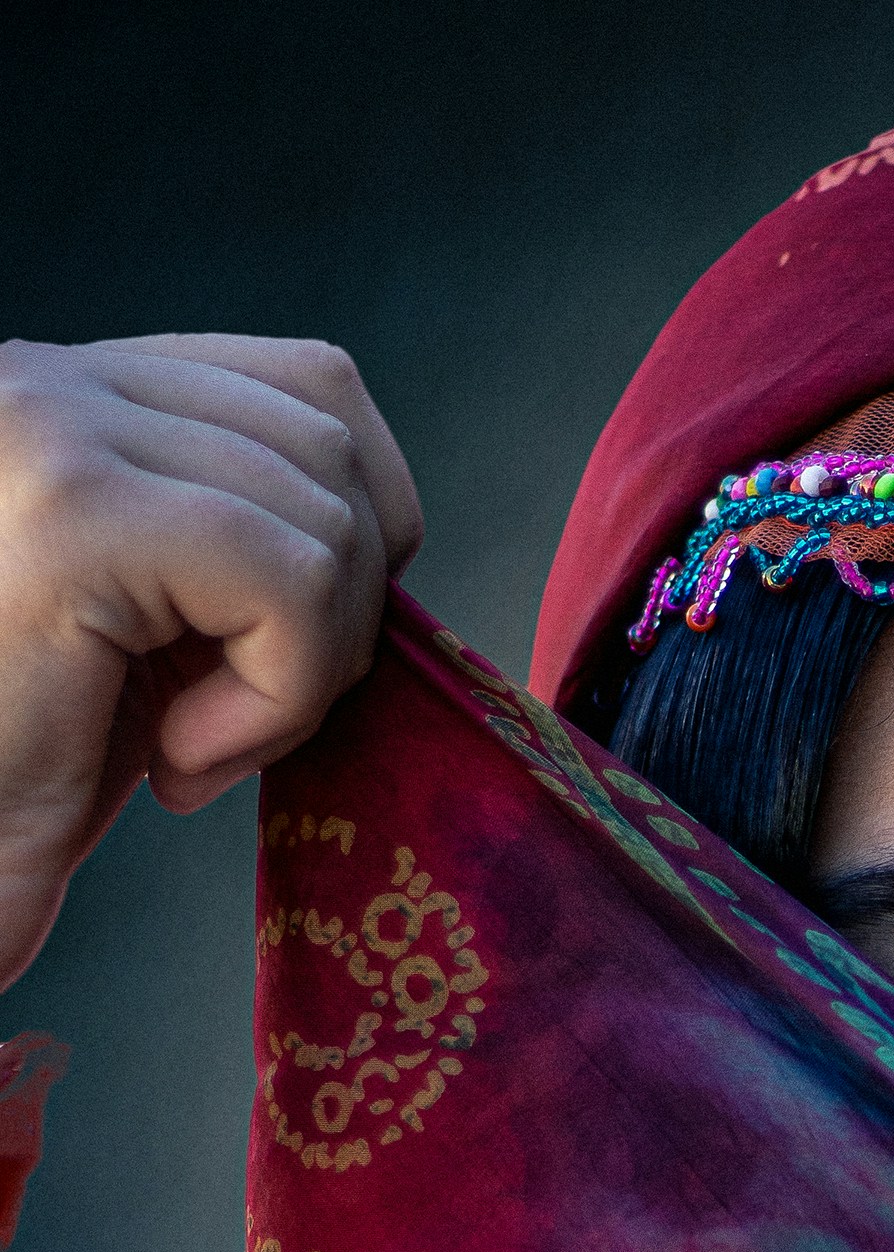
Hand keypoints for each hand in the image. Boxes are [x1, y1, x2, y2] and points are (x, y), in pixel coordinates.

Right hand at [0, 334, 421, 991]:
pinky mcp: (76, 520)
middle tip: (238, 719)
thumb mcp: (156, 622)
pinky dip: (281, 697)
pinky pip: (292, 586)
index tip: (279, 647)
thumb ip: (243, 538)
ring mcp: (56, 431)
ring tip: (194, 741)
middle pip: (336, 446)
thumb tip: (392, 528)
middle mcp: (52, 380)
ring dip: (304, 674)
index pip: (314, 386)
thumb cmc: (25, 764)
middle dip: (341, 611)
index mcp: (77, 389)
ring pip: (329, 523)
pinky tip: (181, 756)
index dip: (358, 526)